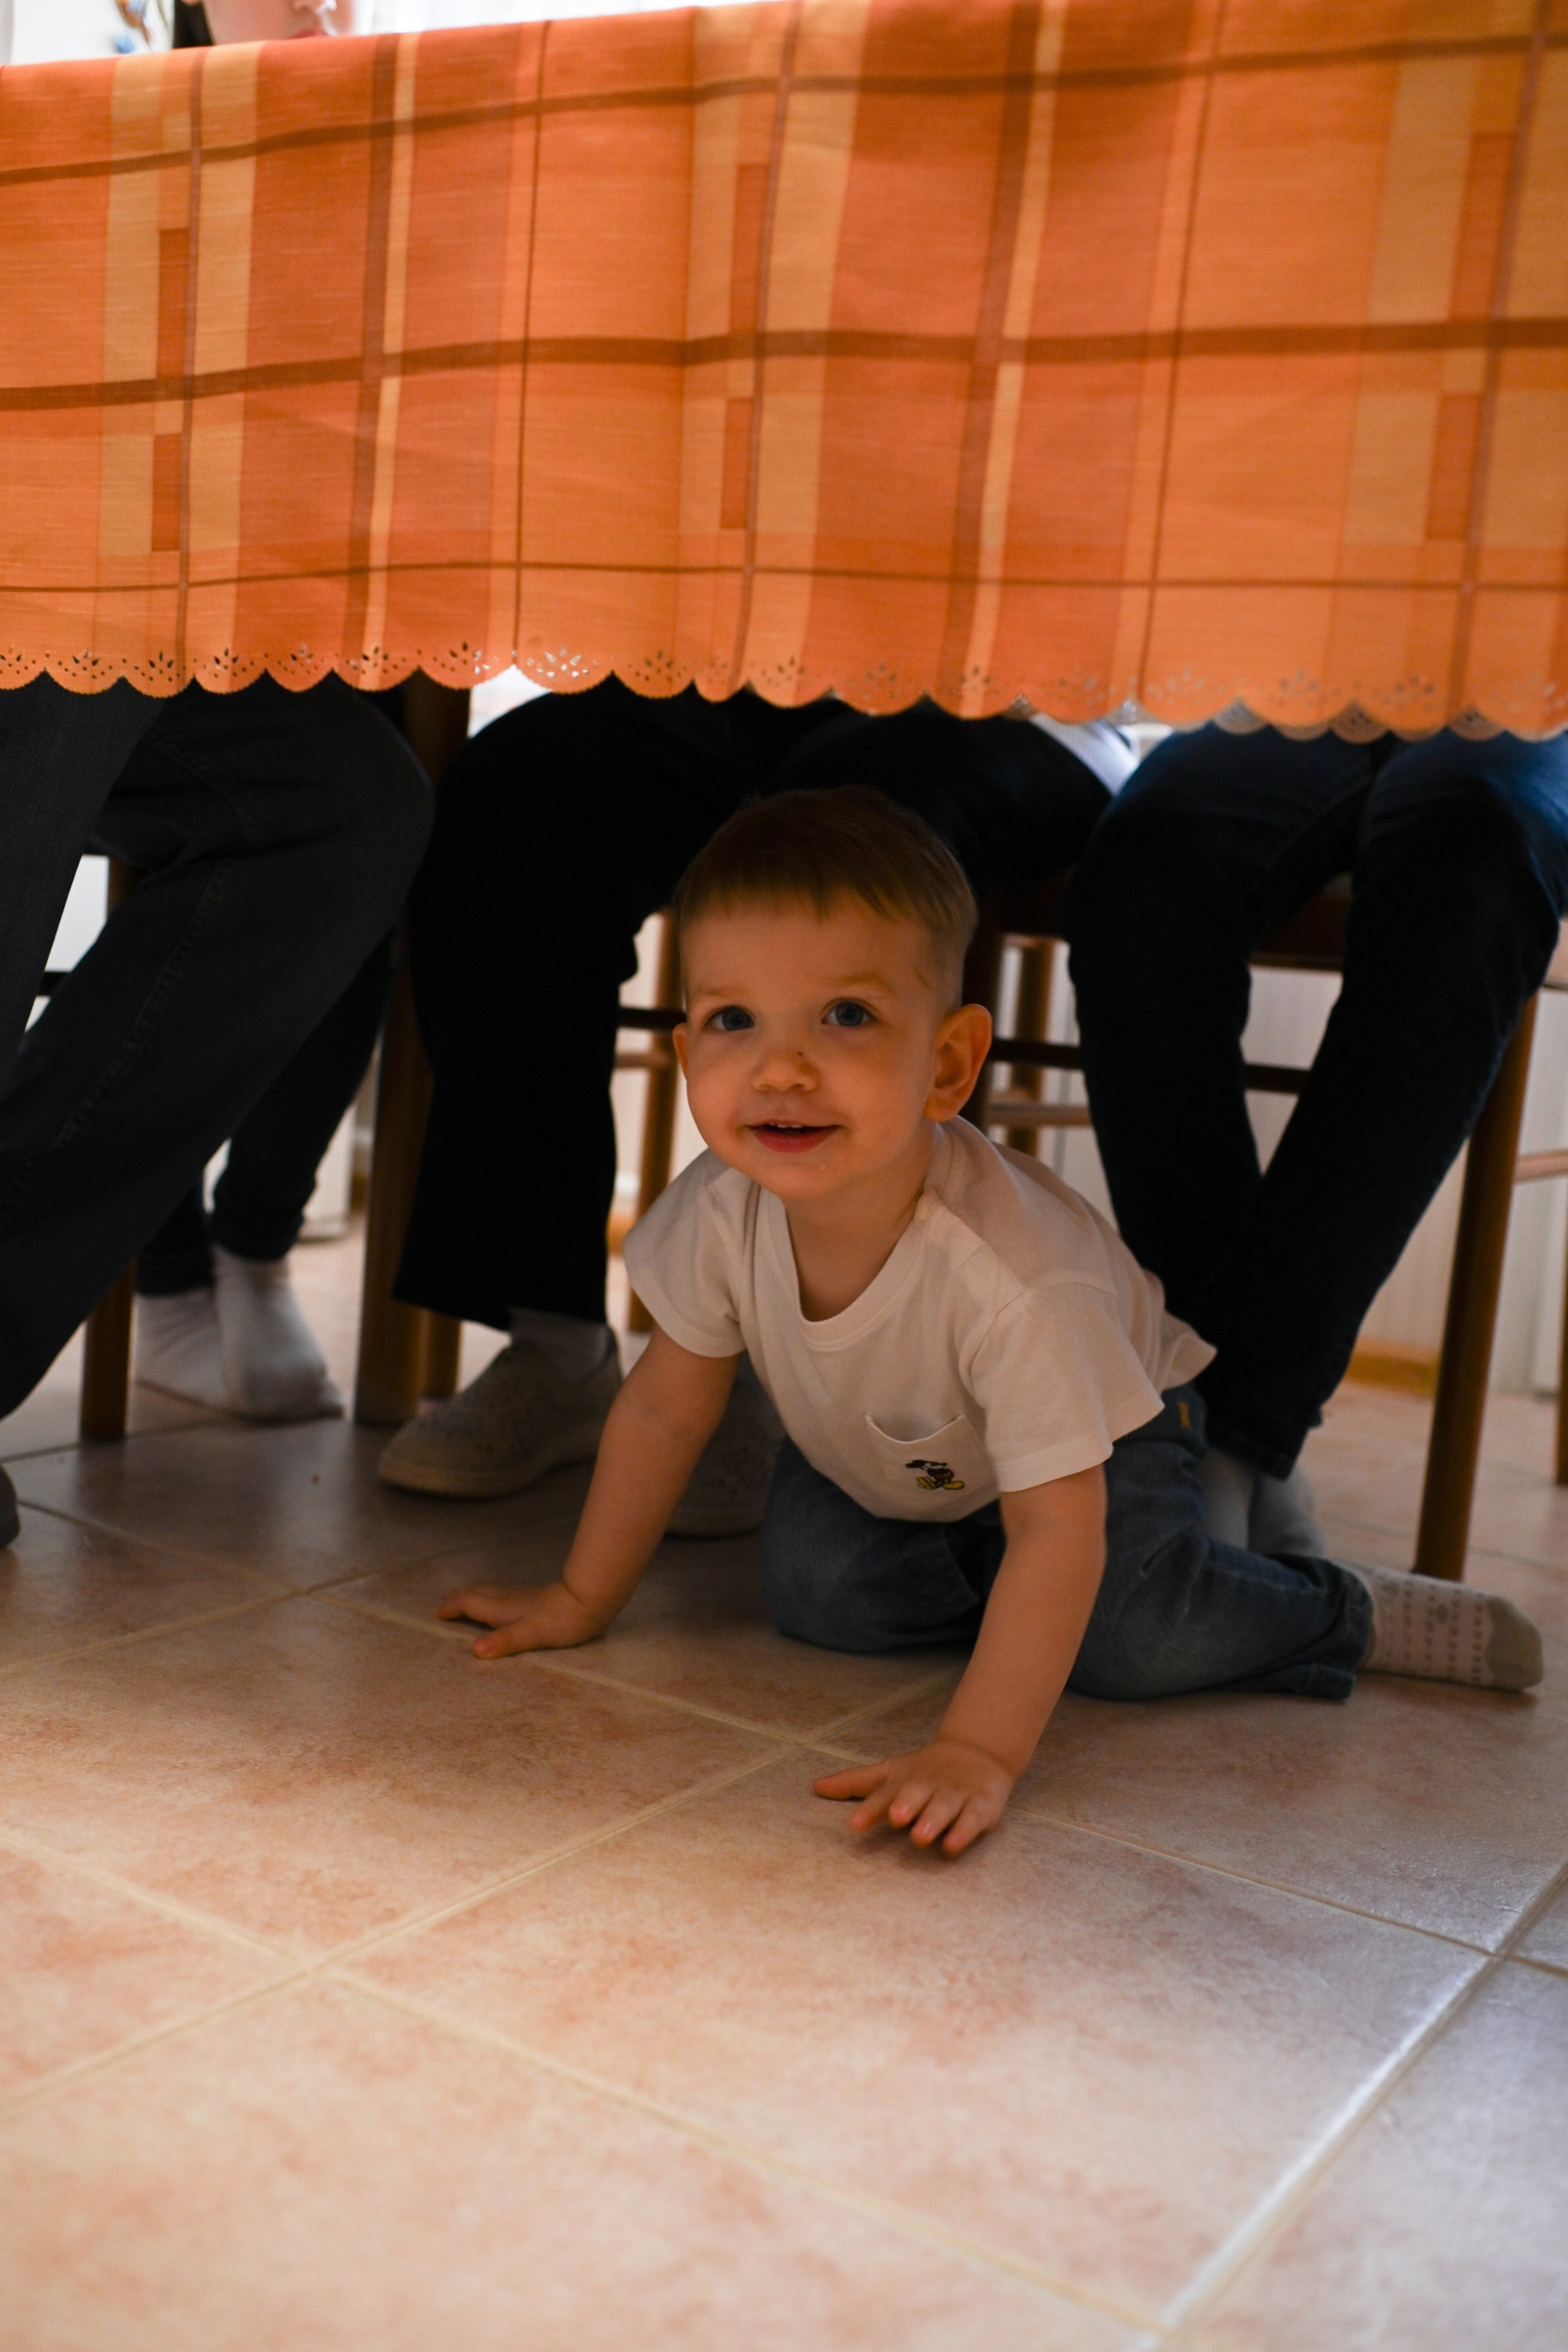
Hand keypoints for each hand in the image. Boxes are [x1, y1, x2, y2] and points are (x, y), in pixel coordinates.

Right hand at [435, 1579, 602, 1658]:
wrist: (589, 1601)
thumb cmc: (560, 1620)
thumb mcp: (531, 1635)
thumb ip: (503, 1642)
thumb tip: (475, 1650)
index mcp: (501, 1608)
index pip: (468, 1602)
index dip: (450, 1607)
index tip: (435, 1614)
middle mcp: (506, 1598)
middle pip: (475, 1593)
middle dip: (456, 1599)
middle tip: (443, 1606)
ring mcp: (519, 1596)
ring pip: (487, 1592)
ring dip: (471, 1596)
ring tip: (463, 1603)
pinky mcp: (532, 1598)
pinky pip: (499, 1595)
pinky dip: (487, 1598)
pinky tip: (497, 1606)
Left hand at [813, 1738, 1014, 1855]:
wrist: (978, 1753)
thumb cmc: (924, 1770)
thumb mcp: (890, 1772)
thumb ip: (854, 1783)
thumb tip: (815, 1786)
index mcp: (904, 1780)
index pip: (884, 1794)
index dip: (870, 1808)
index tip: (855, 1824)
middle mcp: (929, 1786)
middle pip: (917, 1794)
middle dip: (907, 1805)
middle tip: (895, 1818)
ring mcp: (956, 1794)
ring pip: (944, 1806)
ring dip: (933, 1819)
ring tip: (920, 1836)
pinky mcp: (981, 1805)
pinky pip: (973, 1819)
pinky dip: (964, 1831)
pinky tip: (953, 1845)